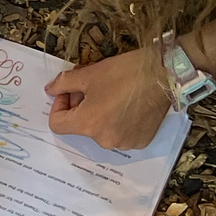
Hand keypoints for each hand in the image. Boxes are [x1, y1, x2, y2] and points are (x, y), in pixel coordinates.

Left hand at [44, 49, 171, 151]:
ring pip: (100, 129)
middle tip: (91, 86)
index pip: (57, 124)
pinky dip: (118, 120)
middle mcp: (105, 140)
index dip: (58, 105)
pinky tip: (127, 104)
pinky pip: (120, 133)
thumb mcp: (88, 74)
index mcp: (88, 124)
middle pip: (80, 126)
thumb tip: (50, 90)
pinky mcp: (140, 141)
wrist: (164, 75)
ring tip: (111, 94)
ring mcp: (124, 143)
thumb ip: (64, 83)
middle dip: (80, 106)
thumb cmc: (125, 72)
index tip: (69, 91)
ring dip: (99, 113)